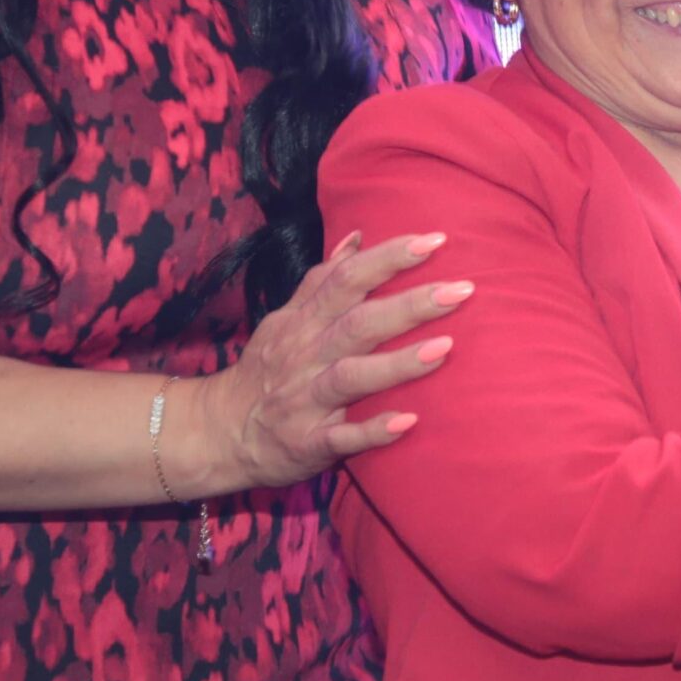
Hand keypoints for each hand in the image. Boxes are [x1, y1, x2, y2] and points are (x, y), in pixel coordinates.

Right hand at [185, 232, 465, 494]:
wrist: (218, 432)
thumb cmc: (267, 370)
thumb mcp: (286, 319)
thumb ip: (322, 280)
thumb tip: (357, 237)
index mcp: (304, 321)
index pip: (347, 279)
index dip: (389, 258)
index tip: (435, 240)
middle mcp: (306, 355)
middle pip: (360, 323)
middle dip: (411, 304)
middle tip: (462, 289)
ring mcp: (305, 400)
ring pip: (353, 377)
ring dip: (398, 363)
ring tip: (445, 348)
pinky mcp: (307, 443)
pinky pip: (342, 437)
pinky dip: (373, 431)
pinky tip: (408, 423)